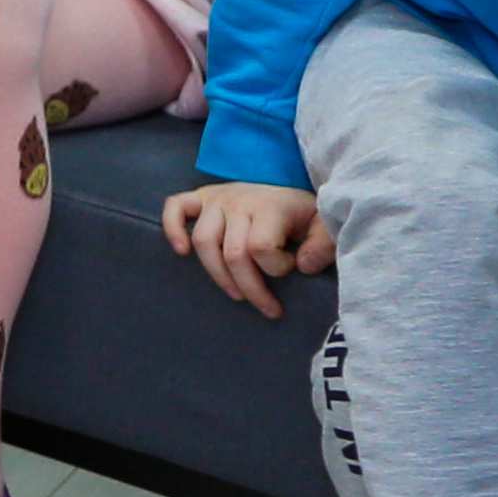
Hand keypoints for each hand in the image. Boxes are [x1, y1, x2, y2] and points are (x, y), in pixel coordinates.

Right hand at [162, 182, 332, 317]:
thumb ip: (323, 246)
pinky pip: (175, 207)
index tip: (293, 268)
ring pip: (204, 241)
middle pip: (232, 252)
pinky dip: (173, 229)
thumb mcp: (325, 225)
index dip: (277, 268)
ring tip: (238, 294)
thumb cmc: (303, 214)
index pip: (261, 246)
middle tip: (268, 308)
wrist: (285, 188)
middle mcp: (238, 201)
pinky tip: (182, 252)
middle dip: (251, 288)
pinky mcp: (199, 197)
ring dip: (219, 275)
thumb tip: (304, 266)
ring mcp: (216, 199)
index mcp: (269, 207)